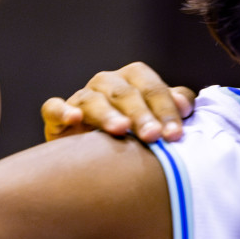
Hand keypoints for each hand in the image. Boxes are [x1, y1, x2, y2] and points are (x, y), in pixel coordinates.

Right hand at [41, 62, 194, 143]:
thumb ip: (175, 108)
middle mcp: (107, 84)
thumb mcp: (160, 119)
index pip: (151, 87)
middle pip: (124, 92)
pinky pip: (54, 108)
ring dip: (108, 114)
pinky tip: (74, 119)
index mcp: (134, 81)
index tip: (175, 134)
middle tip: (153, 135)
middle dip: (141, 114)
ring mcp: (81, 98)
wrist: (100, 157)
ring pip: (93, 100)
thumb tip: (184, 104)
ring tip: (121, 129)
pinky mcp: (57, 116)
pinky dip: (62, 111)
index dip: (165, 108)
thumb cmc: (139, 133)